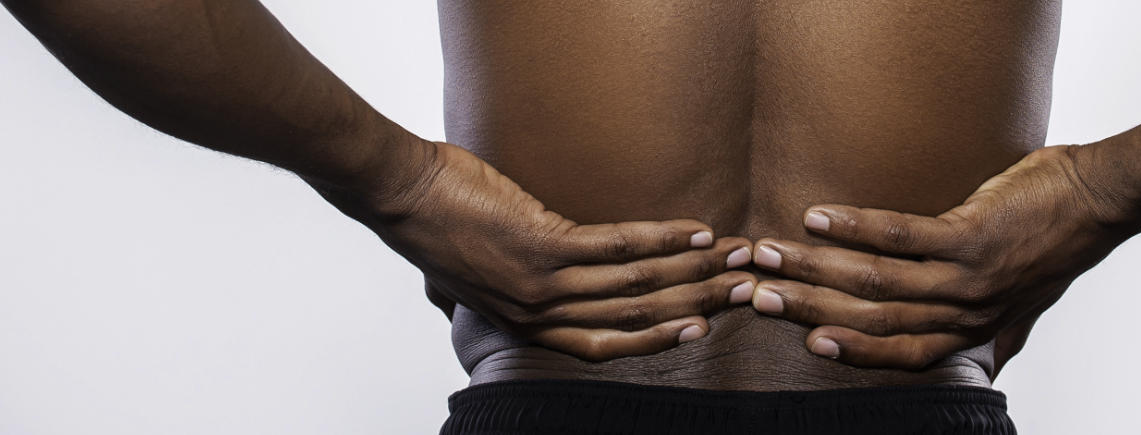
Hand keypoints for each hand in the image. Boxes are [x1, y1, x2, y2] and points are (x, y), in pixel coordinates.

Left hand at [311, 139, 755, 361]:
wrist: (400, 195)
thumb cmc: (436, 224)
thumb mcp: (474, 274)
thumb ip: (512, 289)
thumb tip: (538, 282)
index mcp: (526, 325)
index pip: (606, 344)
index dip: (659, 338)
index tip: (701, 326)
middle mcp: (538, 314)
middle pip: (634, 318)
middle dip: (694, 302)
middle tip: (740, 289)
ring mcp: (541, 284)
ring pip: (634, 286)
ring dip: (690, 269)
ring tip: (731, 256)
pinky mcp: (542, 247)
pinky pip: (616, 248)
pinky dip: (660, 239)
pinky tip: (692, 231)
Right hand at [748, 145, 1140, 368]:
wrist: (1103, 199)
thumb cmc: (1061, 241)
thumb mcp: (1031, 303)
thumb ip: (1002, 333)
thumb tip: (992, 364)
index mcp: (973, 329)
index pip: (900, 352)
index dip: (849, 349)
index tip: (803, 337)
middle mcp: (967, 312)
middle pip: (875, 319)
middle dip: (810, 307)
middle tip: (759, 292)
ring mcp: (968, 276)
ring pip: (877, 281)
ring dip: (817, 267)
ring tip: (773, 252)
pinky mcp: (971, 236)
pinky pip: (900, 236)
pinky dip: (854, 227)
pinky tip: (819, 218)